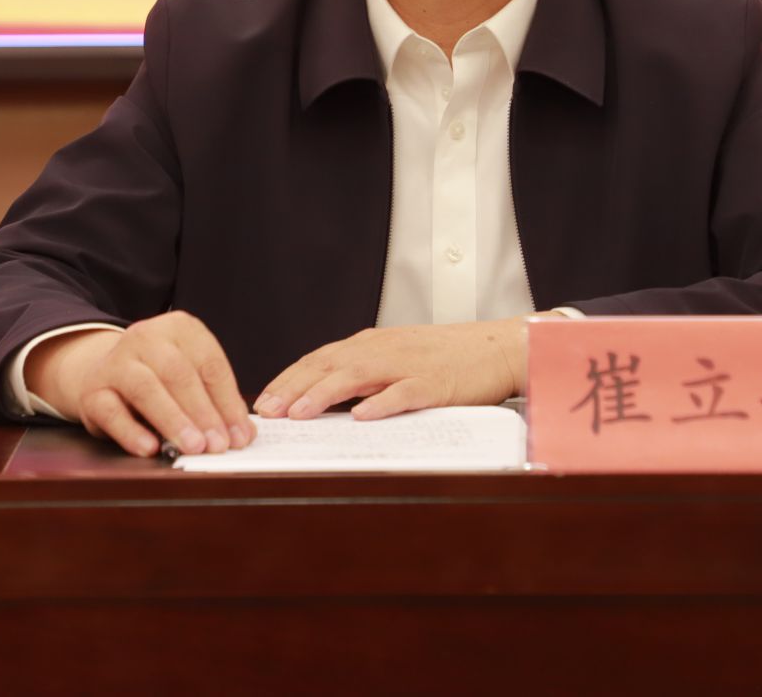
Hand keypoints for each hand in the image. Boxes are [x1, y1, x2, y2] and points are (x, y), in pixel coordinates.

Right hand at [25, 313, 253, 457]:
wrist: (104, 372)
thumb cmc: (158, 377)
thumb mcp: (190, 377)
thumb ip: (215, 401)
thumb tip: (242, 434)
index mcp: (179, 328)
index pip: (210, 364)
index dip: (227, 402)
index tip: (240, 434)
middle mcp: (145, 337)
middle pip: (179, 374)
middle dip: (203, 413)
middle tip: (218, 444)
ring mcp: (116, 361)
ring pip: (146, 389)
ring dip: (173, 421)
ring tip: (193, 447)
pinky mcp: (92, 390)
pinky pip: (112, 412)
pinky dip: (132, 433)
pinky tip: (151, 449)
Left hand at [254, 318, 532, 420]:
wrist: (498, 346)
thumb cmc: (448, 357)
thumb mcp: (398, 358)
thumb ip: (364, 374)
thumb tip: (323, 398)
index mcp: (372, 344)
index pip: (320, 359)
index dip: (289, 379)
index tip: (263, 401)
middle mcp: (384, 349)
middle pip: (330, 364)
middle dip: (294, 387)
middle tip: (266, 410)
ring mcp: (409, 364)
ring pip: (358, 375)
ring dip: (324, 393)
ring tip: (299, 413)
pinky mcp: (435, 382)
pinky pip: (404, 392)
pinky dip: (381, 403)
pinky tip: (361, 417)